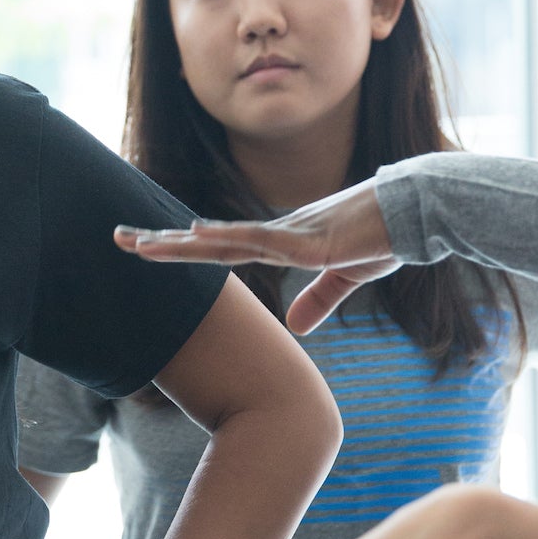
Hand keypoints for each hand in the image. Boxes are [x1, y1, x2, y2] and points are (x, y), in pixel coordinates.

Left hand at [118, 182, 397, 335]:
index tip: (147, 246)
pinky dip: (227, 236)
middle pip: (208, 241)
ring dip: (180, 242)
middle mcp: (277, 233)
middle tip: (118, 239)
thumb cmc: (386, 236)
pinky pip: (259, 238)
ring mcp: (289, 234)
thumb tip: (295, 328)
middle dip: (163, 242)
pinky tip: (197, 232)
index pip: (221, 247)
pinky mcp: (308, 240)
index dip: (184, 247)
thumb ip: (319, 299)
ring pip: (222, 239)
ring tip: (141, 244)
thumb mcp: (348, 275)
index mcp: (283, 241)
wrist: (419, 210)